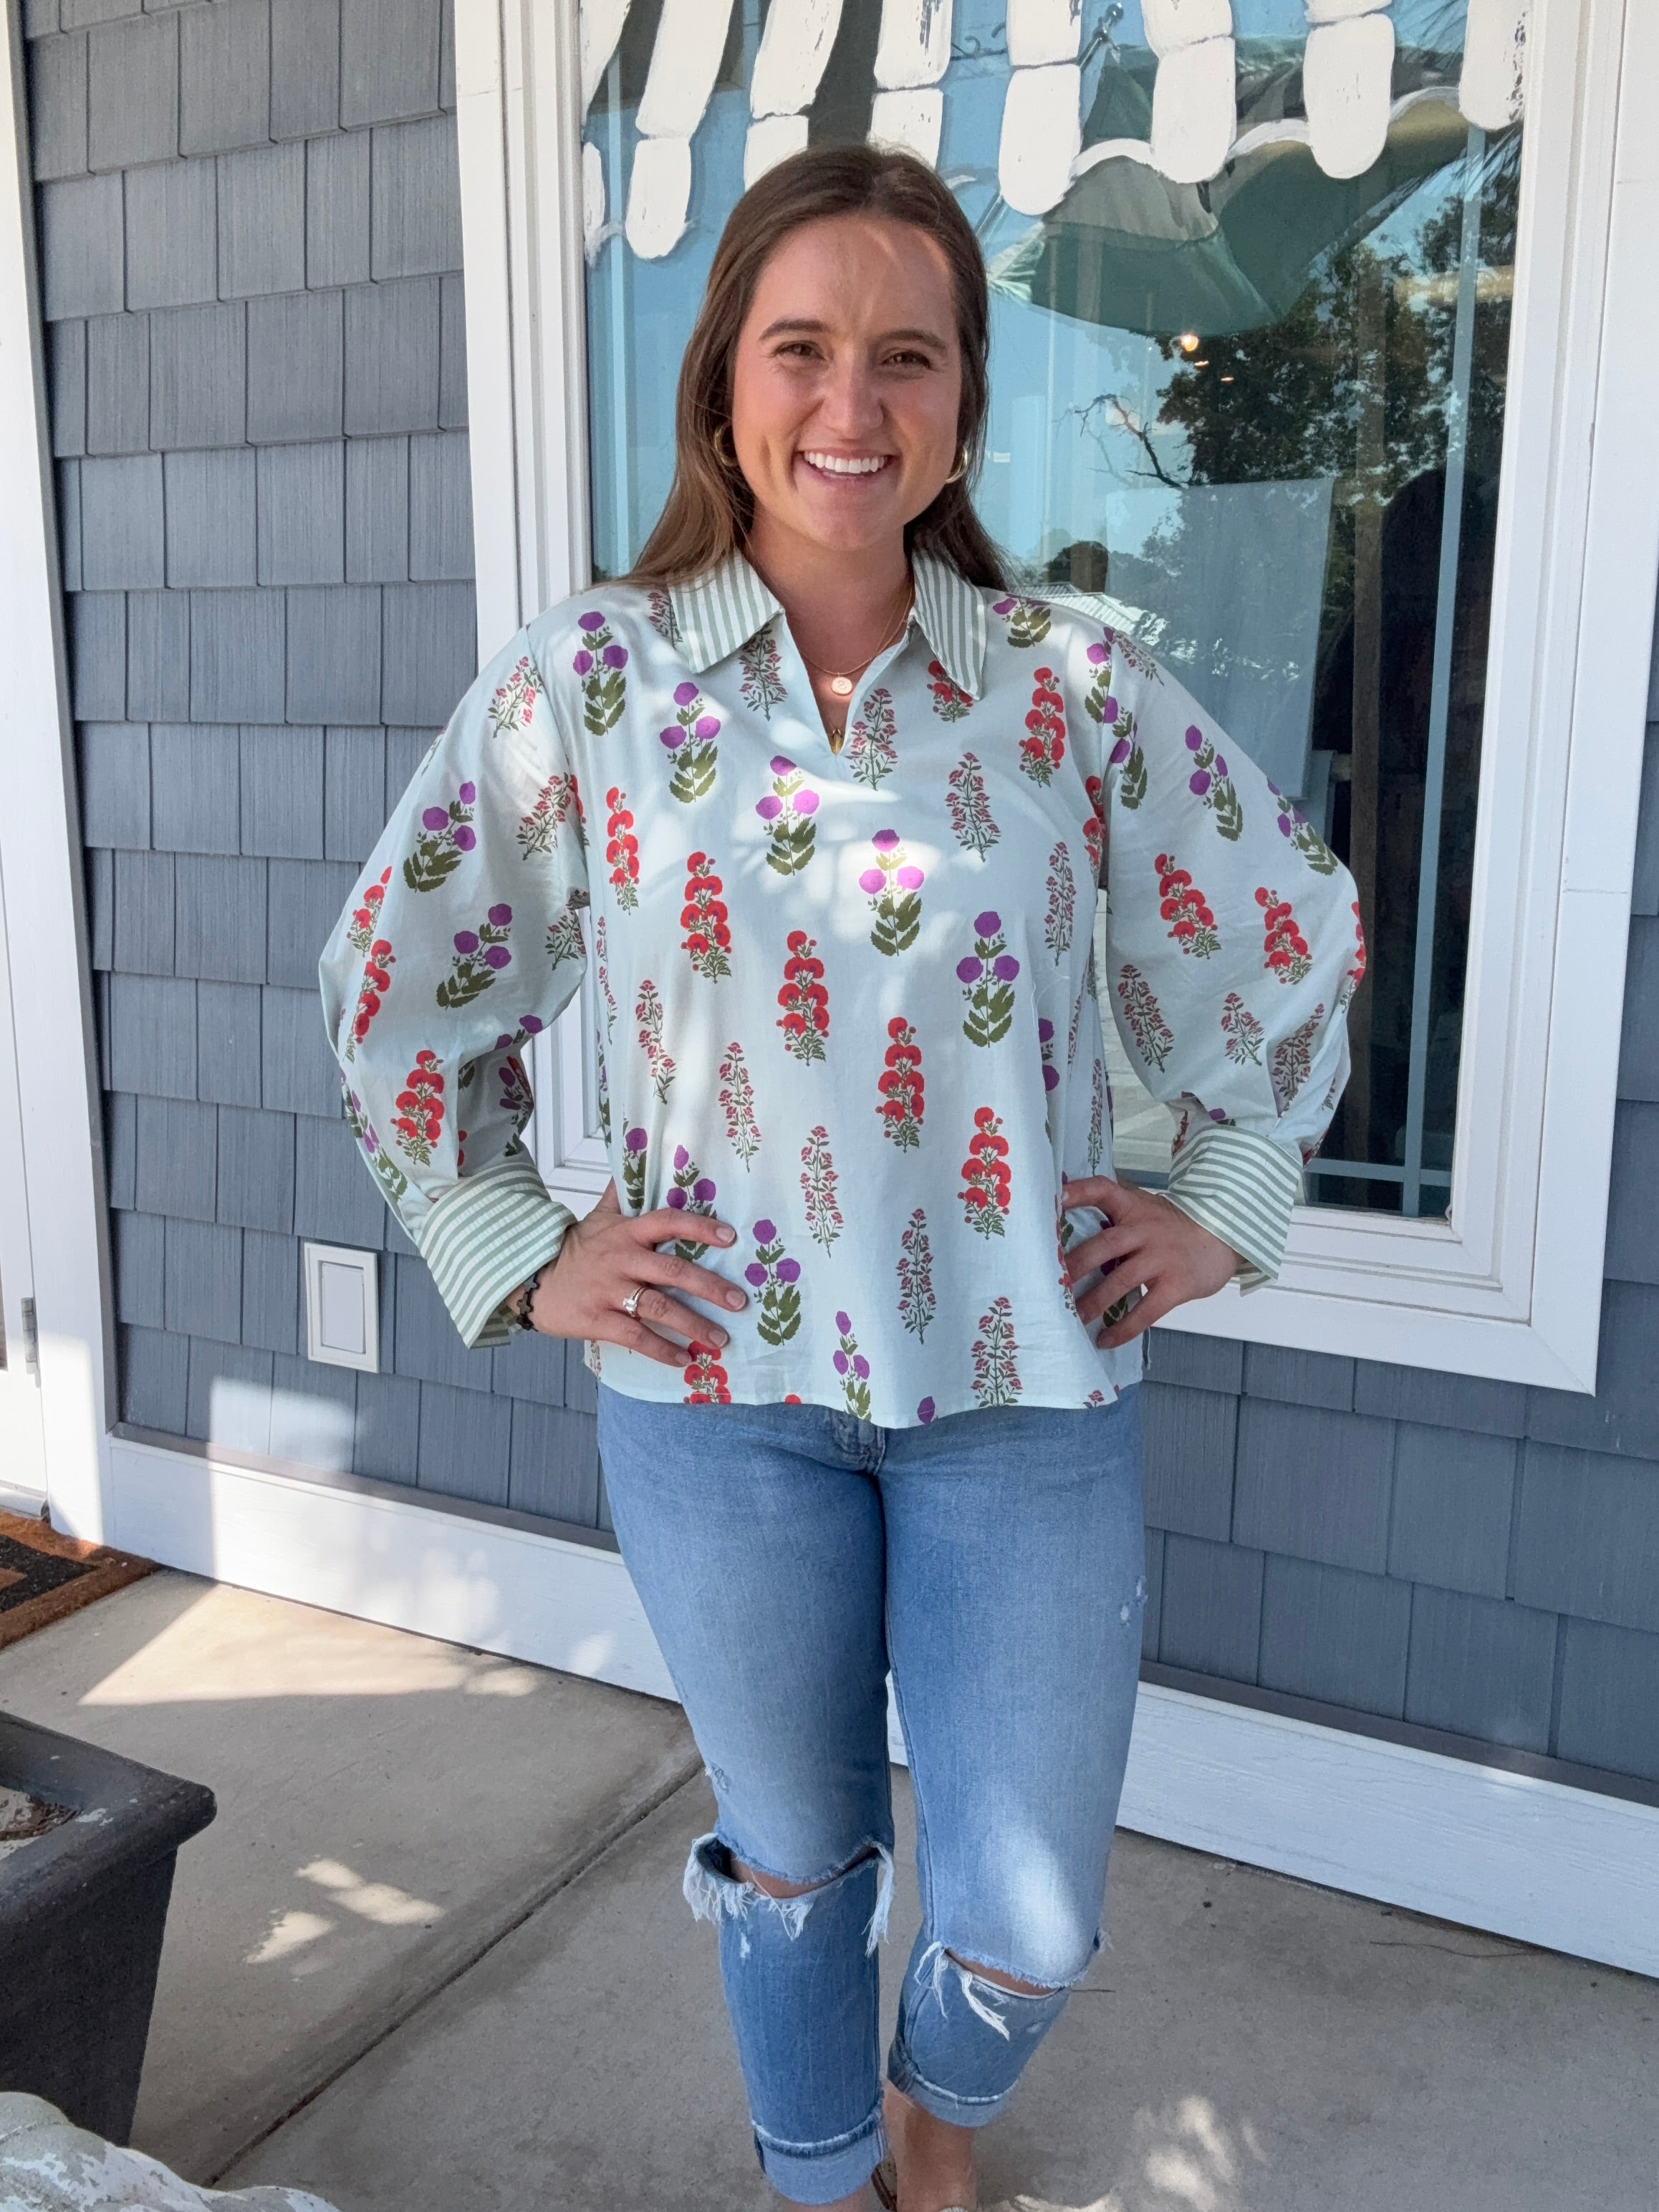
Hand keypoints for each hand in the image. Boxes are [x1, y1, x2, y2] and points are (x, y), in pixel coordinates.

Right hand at [522, 1180, 747, 1367]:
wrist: (532, 1280)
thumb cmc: (575, 1250)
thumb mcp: (597, 1217)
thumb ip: (621, 1195)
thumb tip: (636, 1155)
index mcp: (625, 1232)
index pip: (668, 1222)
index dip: (700, 1227)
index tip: (730, 1237)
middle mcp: (621, 1259)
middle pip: (672, 1270)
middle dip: (710, 1287)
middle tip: (739, 1302)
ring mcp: (609, 1291)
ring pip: (658, 1307)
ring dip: (693, 1325)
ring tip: (719, 1339)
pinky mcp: (597, 1320)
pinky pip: (635, 1337)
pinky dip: (662, 1350)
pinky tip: (684, 1360)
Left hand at [1061, 1174, 1240, 1347]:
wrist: (1223, 1238)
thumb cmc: (1172, 1229)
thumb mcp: (1145, 1212)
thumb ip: (1115, 1218)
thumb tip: (1067, 1230)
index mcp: (1133, 1208)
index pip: (1104, 1190)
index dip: (1079, 1192)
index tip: (1056, 1198)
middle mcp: (1145, 1230)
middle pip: (1105, 1245)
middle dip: (1076, 1265)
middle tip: (1051, 1283)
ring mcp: (1161, 1258)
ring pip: (1120, 1281)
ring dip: (1093, 1302)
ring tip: (1072, 1318)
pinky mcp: (1176, 1285)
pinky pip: (1145, 1311)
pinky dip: (1123, 1328)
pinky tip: (1105, 1340)